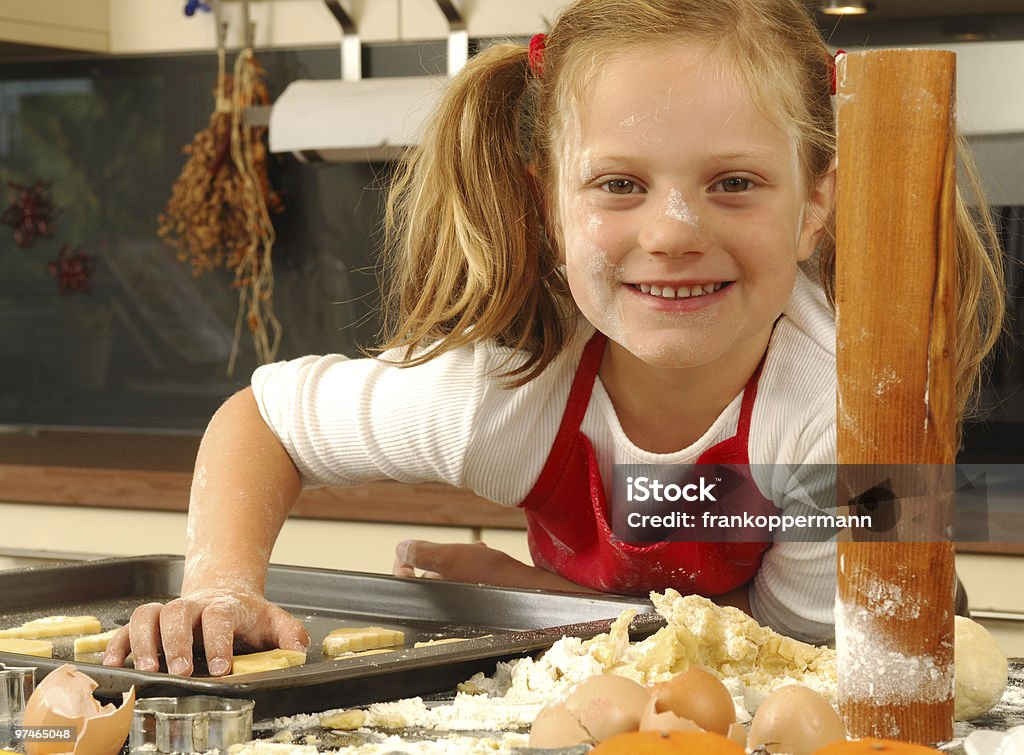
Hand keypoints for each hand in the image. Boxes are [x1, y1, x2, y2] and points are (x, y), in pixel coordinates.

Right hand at [102, 589, 308, 676]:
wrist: (224, 593)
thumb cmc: (248, 616)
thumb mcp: (274, 621)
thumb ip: (289, 634)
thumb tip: (299, 651)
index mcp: (224, 607)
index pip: (220, 617)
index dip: (219, 641)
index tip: (222, 668)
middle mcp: (193, 607)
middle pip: (178, 613)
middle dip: (177, 642)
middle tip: (182, 671)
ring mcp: (168, 613)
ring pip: (148, 615)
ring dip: (144, 642)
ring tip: (147, 671)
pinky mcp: (149, 624)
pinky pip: (126, 629)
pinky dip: (117, 645)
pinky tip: (115, 666)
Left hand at [393, 539, 595, 592]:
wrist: (528, 590)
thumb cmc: (491, 575)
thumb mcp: (452, 556)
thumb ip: (423, 552)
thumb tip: (400, 549)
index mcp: (433, 596)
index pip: (404, 581)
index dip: (403, 563)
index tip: (408, 551)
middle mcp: (444, 603)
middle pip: (428, 573)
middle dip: (439, 555)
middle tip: (453, 549)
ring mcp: (461, 601)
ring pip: (449, 571)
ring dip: (458, 557)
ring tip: (474, 551)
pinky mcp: (477, 597)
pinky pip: (466, 576)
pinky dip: (471, 564)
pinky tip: (484, 557)